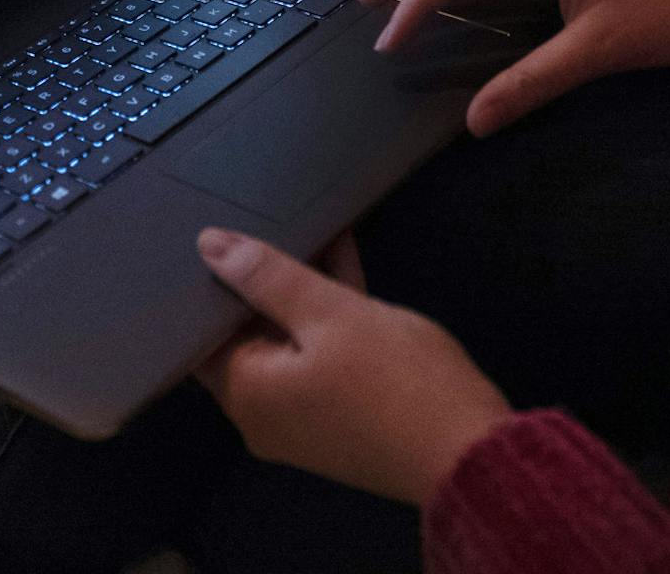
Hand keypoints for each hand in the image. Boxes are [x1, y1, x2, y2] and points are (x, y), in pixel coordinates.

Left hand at [193, 227, 512, 505]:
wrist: (469, 452)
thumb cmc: (395, 379)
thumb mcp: (331, 313)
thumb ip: (269, 276)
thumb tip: (209, 245)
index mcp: (248, 394)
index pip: (201, 333)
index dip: (207, 283)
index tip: (215, 234)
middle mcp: (264, 415)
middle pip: (246, 335)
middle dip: (261, 279)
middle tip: (264, 218)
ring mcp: (304, 419)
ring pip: (289, 340)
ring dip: (302, 290)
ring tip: (311, 225)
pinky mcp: (340, 415)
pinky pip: (319, 355)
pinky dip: (329, 315)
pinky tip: (343, 259)